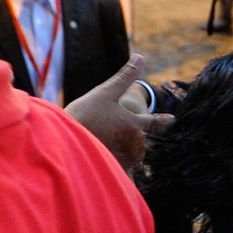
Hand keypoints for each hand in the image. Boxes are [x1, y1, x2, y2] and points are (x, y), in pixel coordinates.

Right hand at [65, 54, 174, 171]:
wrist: (60, 143)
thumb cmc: (83, 116)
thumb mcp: (106, 93)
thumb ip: (125, 77)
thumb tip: (141, 57)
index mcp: (136, 124)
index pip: (156, 122)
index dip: (164, 120)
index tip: (172, 119)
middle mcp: (135, 144)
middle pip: (144, 142)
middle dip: (142, 139)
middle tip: (137, 136)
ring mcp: (125, 161)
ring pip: (134, 158)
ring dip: (131, 155)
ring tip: (121, 152)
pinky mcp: (112, 174)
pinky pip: (125, 175)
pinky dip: (122, 172)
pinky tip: (115, 172)